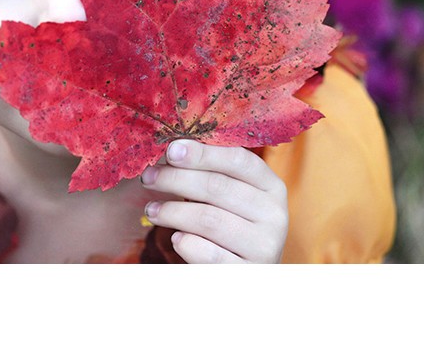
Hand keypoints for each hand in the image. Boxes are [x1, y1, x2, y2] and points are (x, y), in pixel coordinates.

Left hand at [140, 139, 287, 262]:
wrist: (244, 275)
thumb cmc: (231, 227)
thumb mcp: (231, 198)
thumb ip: (211, 173)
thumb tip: (174, 148)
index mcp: (272, 187)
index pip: (239, 160)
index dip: (203, 153)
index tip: (171, 149)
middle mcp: (274, 215)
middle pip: (218, 187)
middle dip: (176, 179)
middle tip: (148, 178)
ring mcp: (264, 246)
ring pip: (209, 219)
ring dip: (173, 211)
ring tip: (151, 210)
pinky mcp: (247, 273)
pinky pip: (208, 253)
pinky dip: (186, 242)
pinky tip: (176, 238)